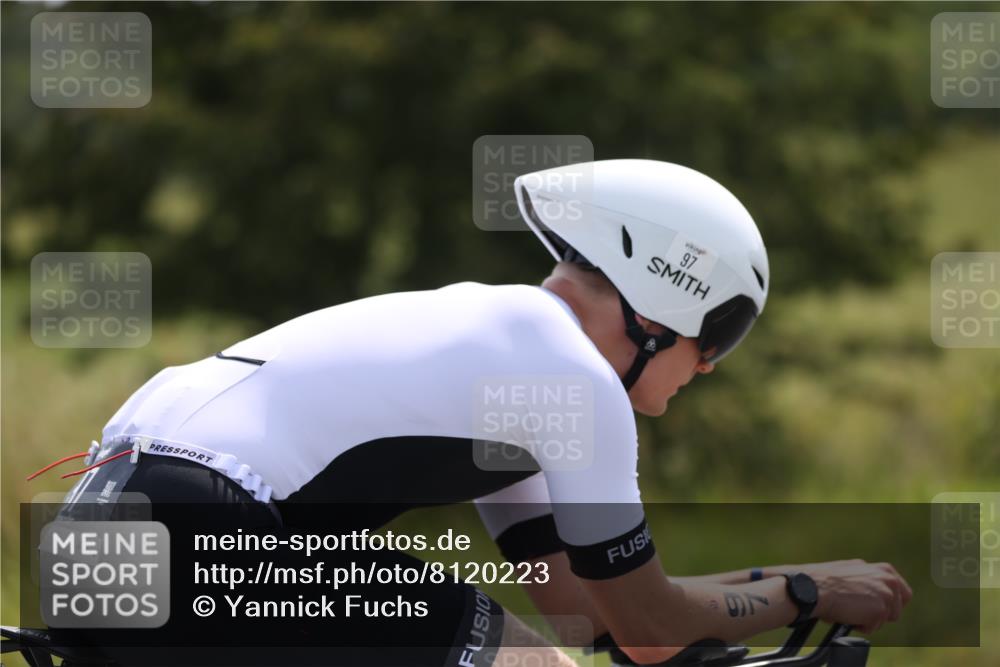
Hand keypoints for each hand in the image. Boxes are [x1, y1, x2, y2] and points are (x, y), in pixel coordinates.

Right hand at [786, 559, 912, 633]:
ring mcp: (886, 594)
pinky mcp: (880, 610)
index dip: (890, 603)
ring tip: (849, 611)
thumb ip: (868, 580)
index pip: (901, 592)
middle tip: (861, 613)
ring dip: (868, 620)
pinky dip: (860, 626)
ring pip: (885, 620)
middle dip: (880, 614)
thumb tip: (870, 595)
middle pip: (896, 609)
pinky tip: (847, 616)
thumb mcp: (852, 572)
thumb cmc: (825, 581)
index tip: (879, 608)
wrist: (813, 587)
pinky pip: (873, 627)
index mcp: (883, 569)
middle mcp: (888, 579)